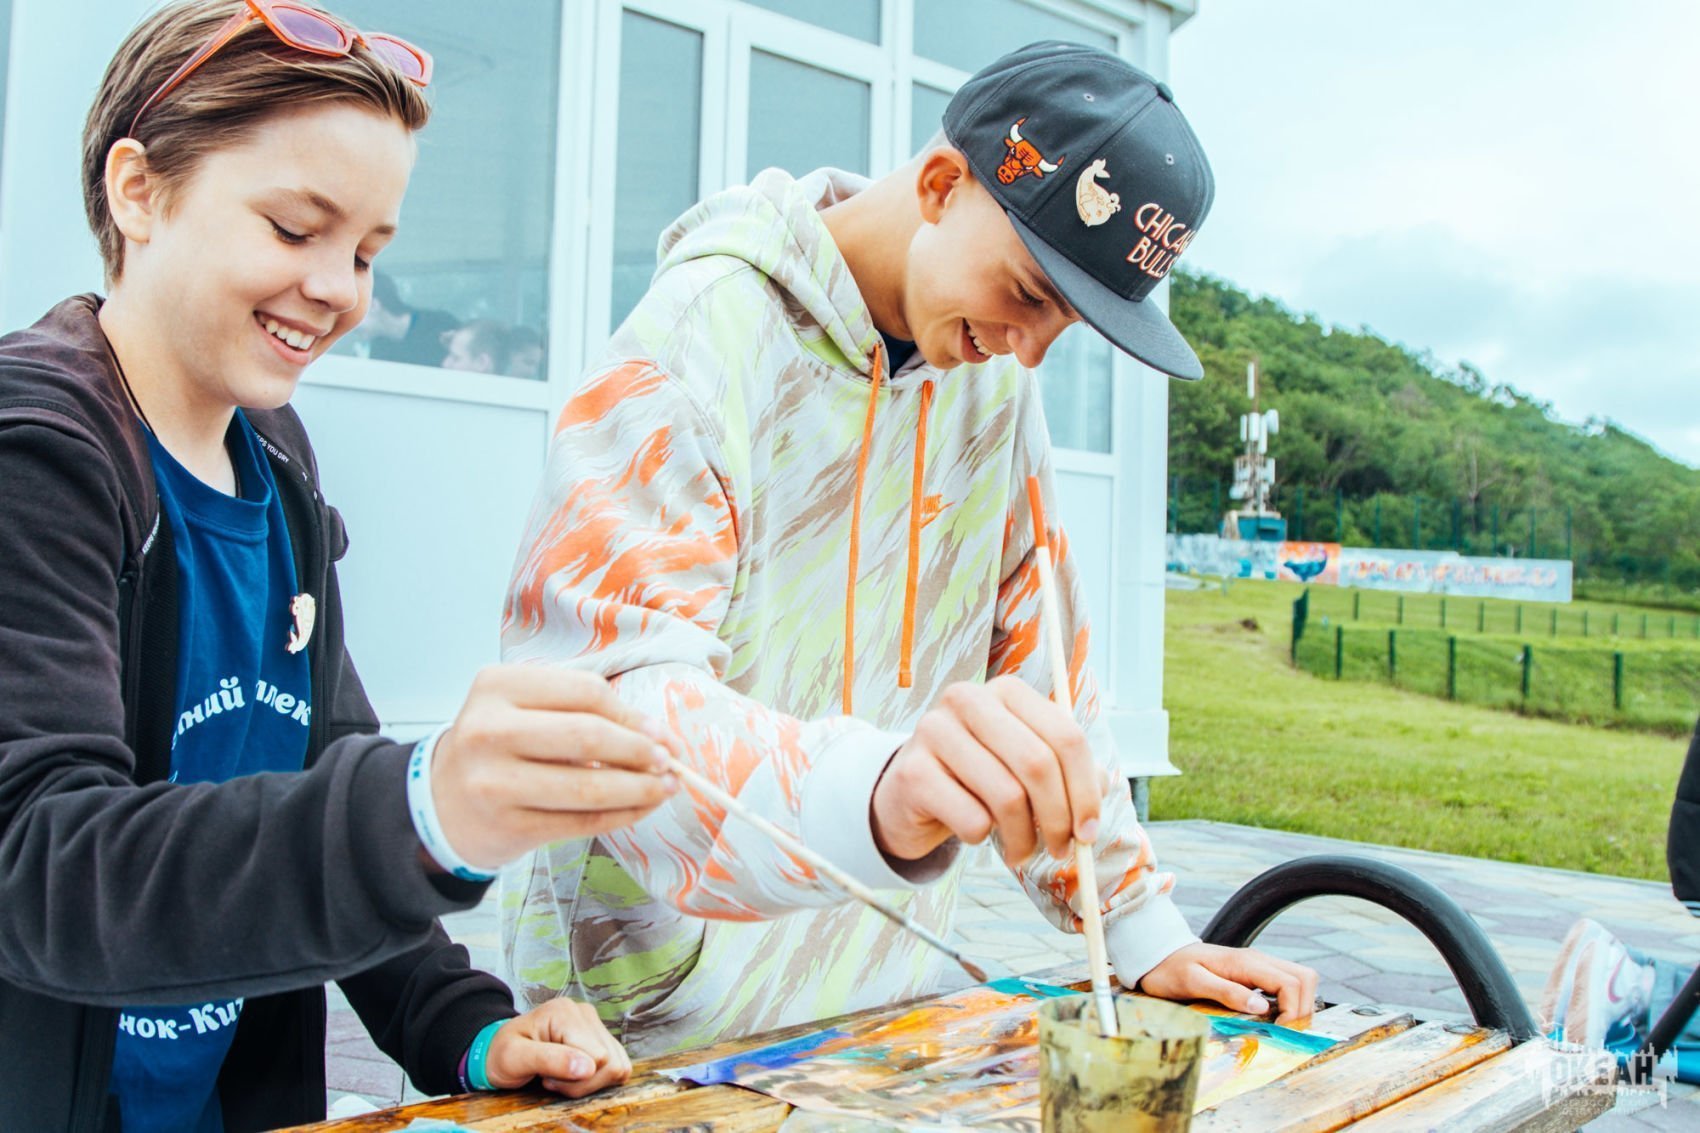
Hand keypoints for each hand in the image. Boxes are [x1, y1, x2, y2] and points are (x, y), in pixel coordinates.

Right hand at [432, 665, 679, 869]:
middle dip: (640, 751)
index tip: (661, 733)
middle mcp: (488, 730)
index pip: (584, 692)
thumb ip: (581, 711)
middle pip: (587, 736)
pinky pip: (580, 821)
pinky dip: (621, 815)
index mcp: (497, 686)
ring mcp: (493, 782)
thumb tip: (657, 736)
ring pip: (588, 785)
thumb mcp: (524, 709)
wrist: (441, 804)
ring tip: (666, 788)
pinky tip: (640, 809)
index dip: (632, 714)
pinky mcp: (506, 826)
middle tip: (669, 763)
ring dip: (639, 789)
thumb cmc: (498, 748)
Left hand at [483, 999, 631, 1097]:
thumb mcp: (515, 1058)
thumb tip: (589, 1067)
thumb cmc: (503, 1054)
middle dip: (582, 1083)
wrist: (499, 1050)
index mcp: (564, 1013)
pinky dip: (597, 1078)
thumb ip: (551, 1060)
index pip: (598, 1057)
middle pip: (611, 1063)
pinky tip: (571, 1074)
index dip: (575, 1079)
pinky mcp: (599, 1036)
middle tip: (551, 1079)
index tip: (545, 1078)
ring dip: (589, 1082)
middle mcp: (584, 1012)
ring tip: (559, 1076)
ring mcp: (594, 1023)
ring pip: (617, 1066)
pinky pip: (617, 1065)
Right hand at [871, 677, 1100, 866]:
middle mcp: (968, 699)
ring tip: (1021, 851)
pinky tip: (977, 835)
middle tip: (1060, 850)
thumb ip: (1066, 770)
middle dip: (1058, 819)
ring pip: (1007, 796)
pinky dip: (983, 838)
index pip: (1066, 737)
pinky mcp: (912, 771)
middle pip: (1038, 764)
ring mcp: (934, 731)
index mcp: (1006, 691)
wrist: (911, 793)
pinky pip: (971, 818)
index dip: (1085, 791)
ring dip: (1024, 838)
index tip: (1088, 832)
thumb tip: (1102, 788)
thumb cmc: (978, 777)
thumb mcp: (1024, 765)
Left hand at [1135, 942, 1318, 1024]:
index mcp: (1246, 962)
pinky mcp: (1254, 974)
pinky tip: (1272, 1017)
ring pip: (1299, 979)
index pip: (1291, 982)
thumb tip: (1262, 1006)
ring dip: (1299, 1005)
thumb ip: (1226, 992)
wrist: (1158, 956)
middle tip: (1285, 1031)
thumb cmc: (1172, 970)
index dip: (1295, 1010)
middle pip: (1305, 977)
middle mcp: (1257, 961)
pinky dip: (1289, 1002)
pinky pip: (1284, 984)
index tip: (1279, 1031)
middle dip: (1304, 1007)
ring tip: (1281, 1026)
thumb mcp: (1193, 982)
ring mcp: (1257, 966)